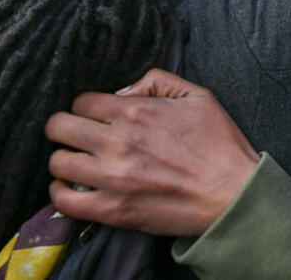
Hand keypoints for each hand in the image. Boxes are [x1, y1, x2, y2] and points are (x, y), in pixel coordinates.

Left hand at [45, 69, 260, 235]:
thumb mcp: (197, 95)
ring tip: (76, 161)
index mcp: (136, 110)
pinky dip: (61, 193)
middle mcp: (117, 141)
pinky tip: (72, 188)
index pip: (81, 101)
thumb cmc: (220, 144)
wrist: (233, 194)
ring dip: (63, 159)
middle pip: (59, 127)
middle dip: (64, 127)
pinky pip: (65, 201)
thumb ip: (157, 80)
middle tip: (76, 135)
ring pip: (57, 162)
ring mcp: (112, 178)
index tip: (93, 116)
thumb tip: (123, 90)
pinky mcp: (113, 210)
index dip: (85, 107)